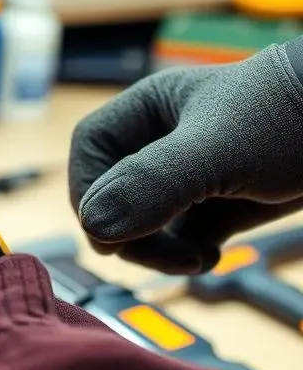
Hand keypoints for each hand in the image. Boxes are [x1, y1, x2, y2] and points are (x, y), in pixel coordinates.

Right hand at [69, 43, 302, 273]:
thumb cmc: (293, 118)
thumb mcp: (216, 150)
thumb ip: (150, 185)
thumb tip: (94, 228)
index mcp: (150, 110)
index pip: (91, 150)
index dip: (88, 190)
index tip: (109, 229)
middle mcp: (162, 142)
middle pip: (110, 193)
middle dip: (129, 230)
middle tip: (163, 254)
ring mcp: (190, 176)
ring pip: (141, 221)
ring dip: (157, 250)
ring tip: (195, 259)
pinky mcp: (218, 205)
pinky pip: (177, 238)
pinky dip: (184, 255)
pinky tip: (211, 257)